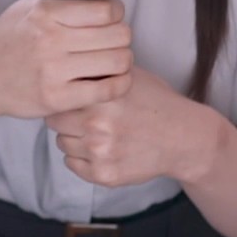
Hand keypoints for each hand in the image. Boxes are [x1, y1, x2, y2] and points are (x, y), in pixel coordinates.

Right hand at [0, 0, 132, 121]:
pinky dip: (119, 85)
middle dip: (122, 38)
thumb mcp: (27, 8)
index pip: (106, 9)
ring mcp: (53, 70)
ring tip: (114, 62)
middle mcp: (50, 39)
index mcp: (46, 12)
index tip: (112, 19)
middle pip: (118, 35)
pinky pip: (107, 90)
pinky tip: (114, 81)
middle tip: (115, 42)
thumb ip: (61, 0)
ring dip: (123, 62)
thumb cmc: (7, 40)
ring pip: (117, 61)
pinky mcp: (57, 98)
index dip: (116, 14)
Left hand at [46, 65, 209, 187]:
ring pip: (62, 144)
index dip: (65, 96)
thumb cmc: (155, 102)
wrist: (182, 137)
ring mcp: (100, 154)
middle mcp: (97, 127)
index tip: (73, 97)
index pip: (58, 98)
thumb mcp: (129, 75)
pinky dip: (81, 157)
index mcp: (101, 99)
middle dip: (66, 117)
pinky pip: (72, 164)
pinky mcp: (104, 175)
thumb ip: (98, 70)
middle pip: (55, 122)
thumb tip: (65, 60)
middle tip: (83, 116)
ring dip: (73, 138)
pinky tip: (101, 148)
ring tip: (96, 131)